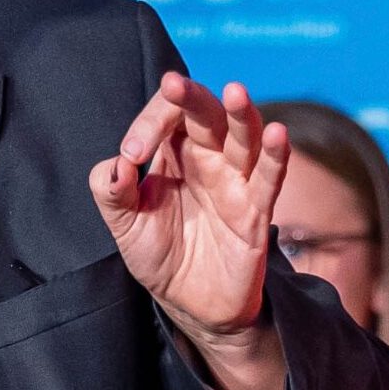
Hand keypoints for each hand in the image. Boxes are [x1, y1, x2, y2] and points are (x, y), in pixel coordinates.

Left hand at [90, 73, 287, 340]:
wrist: (192, 305)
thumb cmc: (159, 254)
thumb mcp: (124, 224)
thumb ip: (111, 192)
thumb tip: (116, 164)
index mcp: (174, 154)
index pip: (166, 117)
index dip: (149, 124)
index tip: (133, 155)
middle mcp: (207, 159)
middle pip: (207, 115)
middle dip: (191, 98)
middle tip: (174, 84)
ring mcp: (235, 183)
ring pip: (244, 138)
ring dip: (241, 114)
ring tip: (235, 91)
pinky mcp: (256, 212)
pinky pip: (268, 179)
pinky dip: (276, 156)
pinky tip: (278, 133)